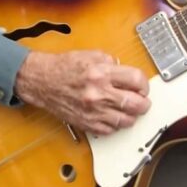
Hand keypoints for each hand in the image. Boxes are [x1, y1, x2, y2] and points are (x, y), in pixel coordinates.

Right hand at [14, 49, 150, 133]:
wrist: (41, 81)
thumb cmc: (64, 67)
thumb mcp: (91, 55)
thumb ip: (113, 63)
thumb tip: (127, 75)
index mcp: (101, 73)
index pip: (136, 81)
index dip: (144, 85)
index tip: (142, 87)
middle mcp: (98, 93)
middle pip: (136, 104)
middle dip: (144, 103)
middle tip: (142, 101)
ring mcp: (93, 111)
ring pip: (126, 121)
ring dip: (131, 116)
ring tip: (128, 109)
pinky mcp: (86, 124)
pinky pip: (110, 130)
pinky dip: (116, 125)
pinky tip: (113, 116)